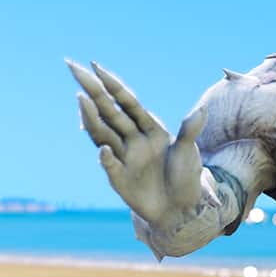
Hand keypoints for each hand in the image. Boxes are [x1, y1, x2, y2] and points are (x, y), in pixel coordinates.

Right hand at [67, 60, 212, 226]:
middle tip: (73, 67)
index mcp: (150, 128)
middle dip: (92, 90)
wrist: (180, 211)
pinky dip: (106, 157)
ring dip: (91, 117)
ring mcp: (124, 157)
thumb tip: (203, 109)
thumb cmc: (187, 179)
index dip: (112, 84)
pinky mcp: (119, 178)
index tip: (95, 65)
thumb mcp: (189, 153)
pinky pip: (110, 165)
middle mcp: (132, 139)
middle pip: (109, 110)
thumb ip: (190, 131)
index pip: (127, 101)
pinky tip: (105, 149)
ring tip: (81, 98)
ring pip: (103, 132)